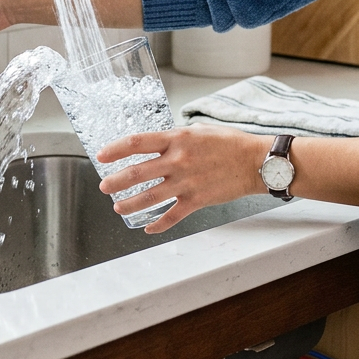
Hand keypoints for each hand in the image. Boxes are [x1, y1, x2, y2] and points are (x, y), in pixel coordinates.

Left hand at [96, 123, 264, 233]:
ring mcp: (186, 182)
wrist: (255, 162)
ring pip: (149, 197)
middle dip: (115, 182)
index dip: (115, 150)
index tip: (102, 156)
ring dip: (129, 204)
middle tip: (104, 186)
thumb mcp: (198, 131)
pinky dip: (158, 225)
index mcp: (176, 139)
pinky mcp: (197, 200)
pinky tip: (148, 228)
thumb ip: (175, 138)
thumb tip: (157, 143)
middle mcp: (178, 160)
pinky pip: (172, 216)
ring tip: (118, 207)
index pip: (137, 143)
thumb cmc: (230, 144)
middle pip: (136, 173)